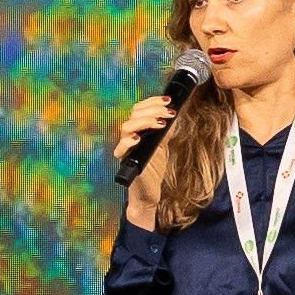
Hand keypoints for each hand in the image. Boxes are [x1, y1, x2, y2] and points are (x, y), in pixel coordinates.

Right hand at [114, 95, 179, 226]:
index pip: (139, 109)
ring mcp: (126, 149)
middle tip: (168, 112)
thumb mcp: (163, 146)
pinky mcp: (126, 163)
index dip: (152, 101)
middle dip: (152, 109)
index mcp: (139, 130)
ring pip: (126, 127)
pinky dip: (128, 141)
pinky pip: (120, 149)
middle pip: (133, 114)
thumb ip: (165, 131)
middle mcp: (130, 137)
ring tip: (160, 123)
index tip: (168, 100)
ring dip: (144, 121)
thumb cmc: (155, 170)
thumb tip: (174, 114)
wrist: (151, 194)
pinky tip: (138, 138)